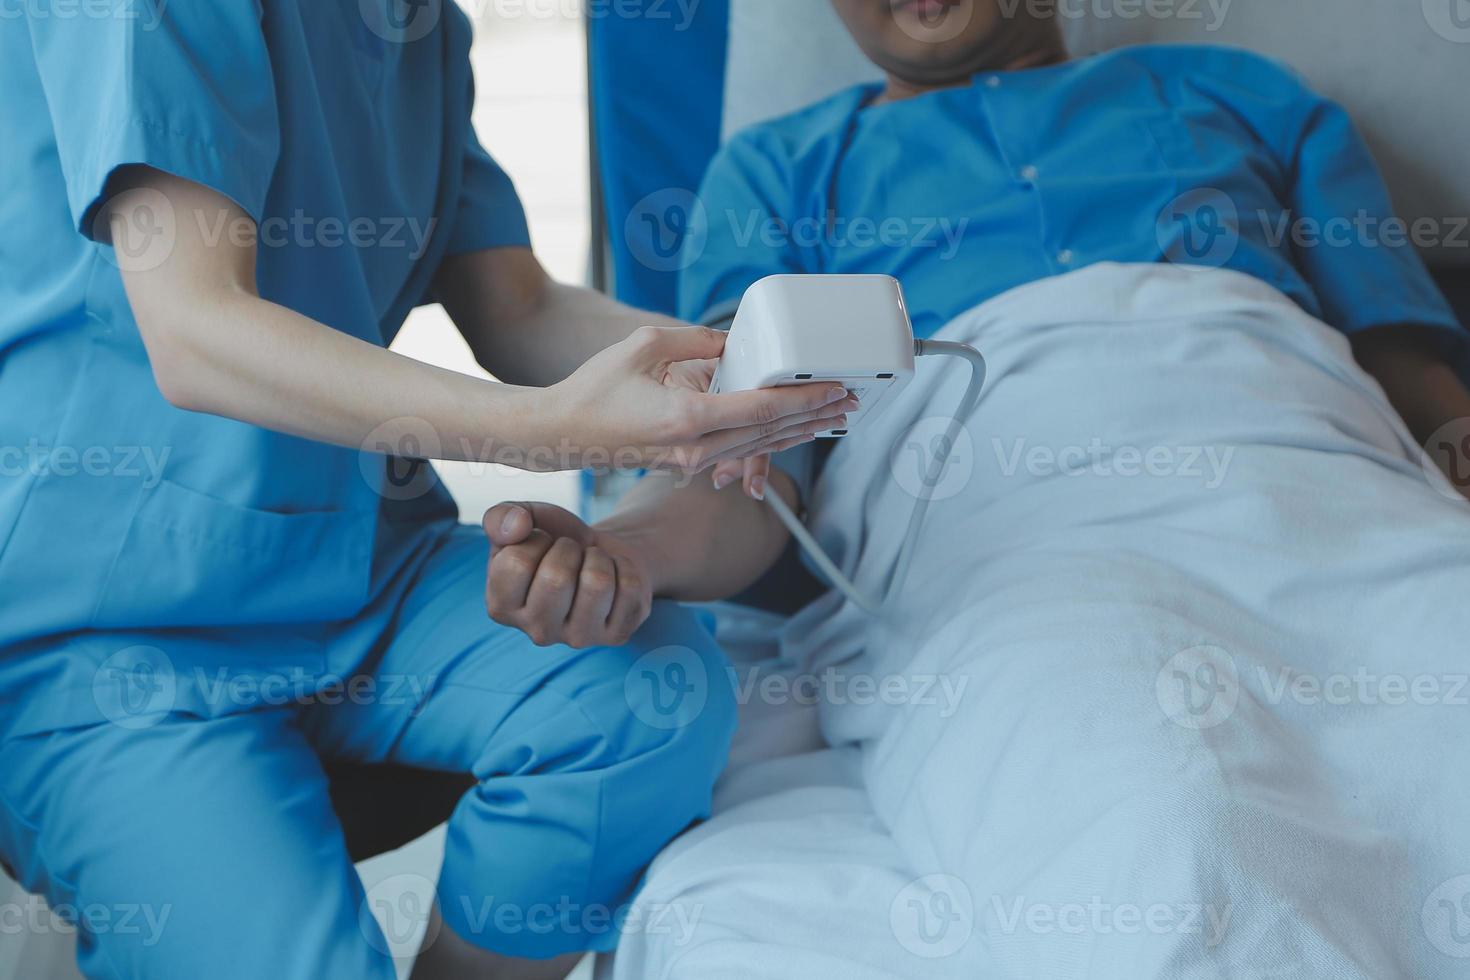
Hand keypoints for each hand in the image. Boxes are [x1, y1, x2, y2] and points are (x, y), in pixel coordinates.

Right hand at [482, 501, 658, 647]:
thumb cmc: (554, 538)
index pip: (516, 563)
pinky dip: (625, 567)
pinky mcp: (617, 635)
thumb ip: (500, 516)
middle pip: (556, 578)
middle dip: (568, 549)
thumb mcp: (523, 519)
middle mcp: (537, 632)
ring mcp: (579, 638)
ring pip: (597, 584)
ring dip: (598, 558)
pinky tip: (613, 577)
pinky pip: (630, 587)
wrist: (599, 551)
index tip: (542, 544)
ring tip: (591, 563)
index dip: (535, 540)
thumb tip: (518, 526)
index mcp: (501, 607)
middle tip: (570, 553)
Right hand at [541, 325, 850, 472]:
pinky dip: (770, 440)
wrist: (562, 434)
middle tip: (849, 400)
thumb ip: (699, 341)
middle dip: (813, 416)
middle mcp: (696, 447)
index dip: (804, 399)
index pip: (762, 409)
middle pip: (771, 433)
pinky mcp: (687, 463)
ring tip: (831, 417)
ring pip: (759, 447)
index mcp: (688, 418)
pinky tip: (789, 431)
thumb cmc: (596, 387)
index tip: (834, 387)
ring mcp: (692, 461)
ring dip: (798, 431)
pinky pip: (740, 451)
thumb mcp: (646, 345)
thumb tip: (735, 343)